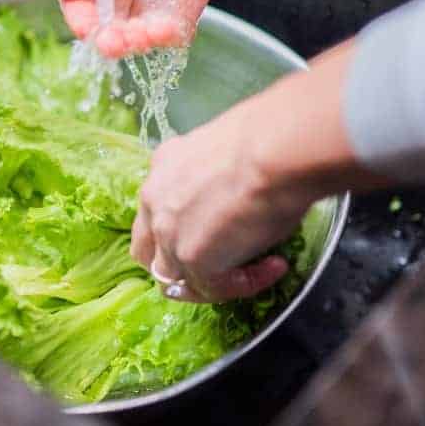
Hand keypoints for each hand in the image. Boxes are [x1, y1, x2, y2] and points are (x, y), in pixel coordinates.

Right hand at [53, 0, 287, 57]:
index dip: (81, 11)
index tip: (86, 25)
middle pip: (110, 12)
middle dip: (108, 34)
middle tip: (113, 42)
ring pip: (141, 22)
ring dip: (138, 39)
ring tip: (144, 36)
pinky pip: (179, 20)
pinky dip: (170, 35)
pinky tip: (167, 33)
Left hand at [131, 114, 297, 303]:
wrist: (274, 149)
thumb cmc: (267, 138)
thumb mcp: (226, 148)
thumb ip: (218, 174)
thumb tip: (241, 191)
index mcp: (164, 164)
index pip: (159, 206)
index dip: (185, 223)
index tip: (225, 221)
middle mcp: (155, 198)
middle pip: (149, 247)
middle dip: (177, 261)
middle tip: (219, 263)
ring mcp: (168, 232)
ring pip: (174, 277)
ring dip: (209, 279)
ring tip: (250, 271)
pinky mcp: (192, 259)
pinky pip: (215, 287)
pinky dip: (246, 282)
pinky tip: (275, 266)